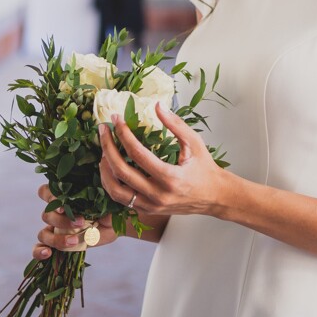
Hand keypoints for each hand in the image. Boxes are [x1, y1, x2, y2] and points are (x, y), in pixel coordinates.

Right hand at [32, 183, 117, 259]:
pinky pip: (39, 249)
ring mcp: (56, 230)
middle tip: (81, 223)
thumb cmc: (108, 208)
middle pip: (46, 215)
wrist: (114, 225)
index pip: (45, 192)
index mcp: (64, 198)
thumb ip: (99, 203)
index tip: (63, 207)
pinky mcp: (58, 245)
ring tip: (74, 241)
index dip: (49, 198)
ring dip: (56, 239)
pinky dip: (39, 252)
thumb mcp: (105, 202)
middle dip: (62, 221)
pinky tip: (48, 253)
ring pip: (43, 234)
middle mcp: (57, 213)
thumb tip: (96, 211)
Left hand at [98, 103, 227, 216]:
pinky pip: (121, 199)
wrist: (214, 197)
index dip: (123, 134)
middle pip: (121, 171)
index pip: (137, 154)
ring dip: (104, 169)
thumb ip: (175, 124)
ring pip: (115, 190)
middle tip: (103, 130)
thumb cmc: (205, 168)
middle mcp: (158, 195)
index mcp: (170, 177)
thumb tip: (157, 105)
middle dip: (107, 147)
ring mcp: (151, 205)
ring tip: (103, 150)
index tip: (116, 119)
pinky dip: (111, 183)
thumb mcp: (194, 143)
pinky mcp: (147, 210)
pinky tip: (110, 167)